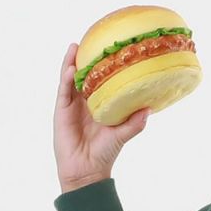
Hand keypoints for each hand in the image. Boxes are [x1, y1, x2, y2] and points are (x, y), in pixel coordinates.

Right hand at [53, 42, 150, 193]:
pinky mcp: (61, 112)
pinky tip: (71, 68)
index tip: (108, 49)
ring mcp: (71, 106)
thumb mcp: (122, 135)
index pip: (100, 81)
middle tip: (90, 40)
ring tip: (76, 46)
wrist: (87, 171)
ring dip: (72, 63)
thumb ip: (135, 123)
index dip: (102, 66)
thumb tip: (150, 109)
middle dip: (85, 58)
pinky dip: (66, 80)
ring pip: (70, 80)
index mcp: (99, 105)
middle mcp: (84, 103)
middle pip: (83, 76)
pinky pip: (63, 92)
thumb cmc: (105, 153)